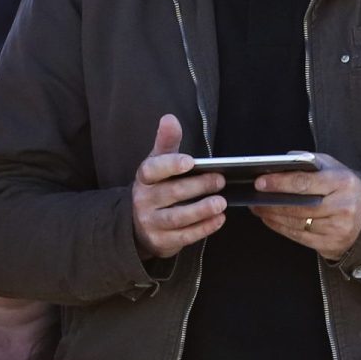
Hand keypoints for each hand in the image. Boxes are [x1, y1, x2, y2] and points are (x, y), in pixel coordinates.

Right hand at [131, 115, 225, 258]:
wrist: (139, 224)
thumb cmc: (157, 187)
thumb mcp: (158, 164)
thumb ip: (167, 143)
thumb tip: (169, 118)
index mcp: (144, 178)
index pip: (152, 169)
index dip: (170, 165)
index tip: (190, 161)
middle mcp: (144, 200)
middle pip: (172, 193)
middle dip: (198, 186)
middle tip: (221, 181)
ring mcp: (151, 222)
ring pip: (177, 217)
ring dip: (202, 209)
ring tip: (222, 202)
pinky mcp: (161, 241)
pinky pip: (184, 236)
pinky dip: (204, 228)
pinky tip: (219, 219)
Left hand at [251, 154, 360, 259]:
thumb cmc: (345, 188)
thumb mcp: (334, 168)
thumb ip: (309, 163)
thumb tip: (280, 163)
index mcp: (343, 182)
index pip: (306, 182)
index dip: (280, 183)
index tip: (260, 183)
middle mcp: (343, 206)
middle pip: (299, 206)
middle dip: (272, 202)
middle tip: (254, 197)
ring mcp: (338, 228)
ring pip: (297, 223)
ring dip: (273, 216)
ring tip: (258, 208)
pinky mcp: (331, 244)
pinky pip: (299, 237)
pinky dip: (281, 228)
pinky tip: (270, 220)